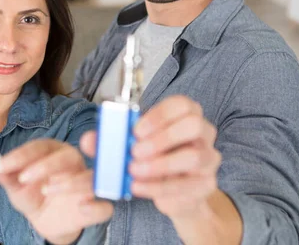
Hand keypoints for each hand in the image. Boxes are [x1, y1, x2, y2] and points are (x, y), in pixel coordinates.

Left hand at [0, 139, 112, 244]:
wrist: (48, 222)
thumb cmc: (34, 196)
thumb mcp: (17, 188)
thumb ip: (7, 177)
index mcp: (53, 152)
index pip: (41, 147)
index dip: (22, 154)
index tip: (3, 165)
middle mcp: (73, 163)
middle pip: (67, 156)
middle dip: (46, 165)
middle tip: (25, 178)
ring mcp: (87, 184)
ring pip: (89, 177)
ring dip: (70, 182)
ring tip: (48, 190)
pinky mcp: (96, 207)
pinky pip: (104, 206)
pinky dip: (96, 206)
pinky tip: (82, 207)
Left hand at [80, 95, 220, 219]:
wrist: (174, 194)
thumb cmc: (153, 160)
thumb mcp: (130, 147)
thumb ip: (109, 141)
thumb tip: (89, 139)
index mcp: (185, 115)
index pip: (182, 104)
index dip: (159, 115)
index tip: (136, 129)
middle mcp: (203, 133)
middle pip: (194, 124)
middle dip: (162, 137)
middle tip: (135, 151)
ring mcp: (209, 159)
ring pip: (194, 156)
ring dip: (160, 164)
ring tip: (134, 171)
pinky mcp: (207, 185)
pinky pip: (187, 185)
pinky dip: (159, 187)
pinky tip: (139, 187)